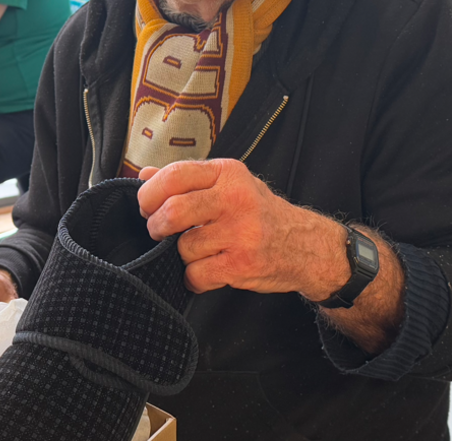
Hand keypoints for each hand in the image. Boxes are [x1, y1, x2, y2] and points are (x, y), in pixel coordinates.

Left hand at [137, 159, 350, 298]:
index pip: (175, 176)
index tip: (147, 206)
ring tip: (199, 253)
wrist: (307, 246)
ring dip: (182, 256)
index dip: (150, 194)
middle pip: (173, 211)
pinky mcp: (242, 263)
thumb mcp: (230, 185)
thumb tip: (144, 176)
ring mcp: (240, 232)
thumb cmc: (262, 214)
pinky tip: (206, 272)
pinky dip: (193, 279)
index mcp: (228, 173)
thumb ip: (188, 180)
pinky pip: (196, 275)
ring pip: (183, 247)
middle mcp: (235, 199)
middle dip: (156, 226)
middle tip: (160, 232)